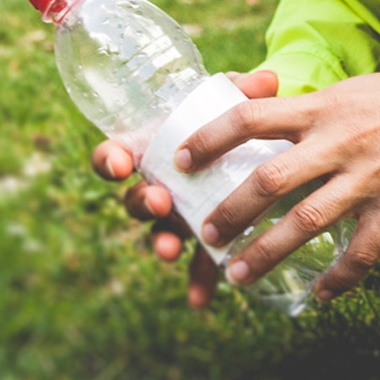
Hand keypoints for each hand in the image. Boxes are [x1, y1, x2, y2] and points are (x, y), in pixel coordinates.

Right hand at [90, 69, 279, 308]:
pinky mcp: (206, 236)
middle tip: (160, 201)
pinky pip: (197, 261)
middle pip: (136, 198)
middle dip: (143, 203)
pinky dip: (198, 279)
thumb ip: (247, 90)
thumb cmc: (239, 121)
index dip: (111, 159)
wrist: (260, 148)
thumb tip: (268, 78)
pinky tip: (201, 300)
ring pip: (161, 232)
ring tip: (170, 250)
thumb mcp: (240, 102)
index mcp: (157, 148)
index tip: (120, 162)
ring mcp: (182, 213)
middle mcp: (162, 183)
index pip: (118, 153)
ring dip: (161, 241)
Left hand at [174, 59, 379, 301]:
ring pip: (307, 222)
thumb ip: (314, 107)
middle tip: (204, 236)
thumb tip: (272, 118)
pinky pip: (362, 251)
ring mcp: (369, 177)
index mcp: (324, 109)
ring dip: (267, 253)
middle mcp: (340, 142)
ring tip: (238, 276)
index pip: (251, 118)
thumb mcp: (353, 88)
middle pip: (269, 181)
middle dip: (229, 213)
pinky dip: (339, 278)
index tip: (182, 159)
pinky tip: (321, 296)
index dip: (210, 139)